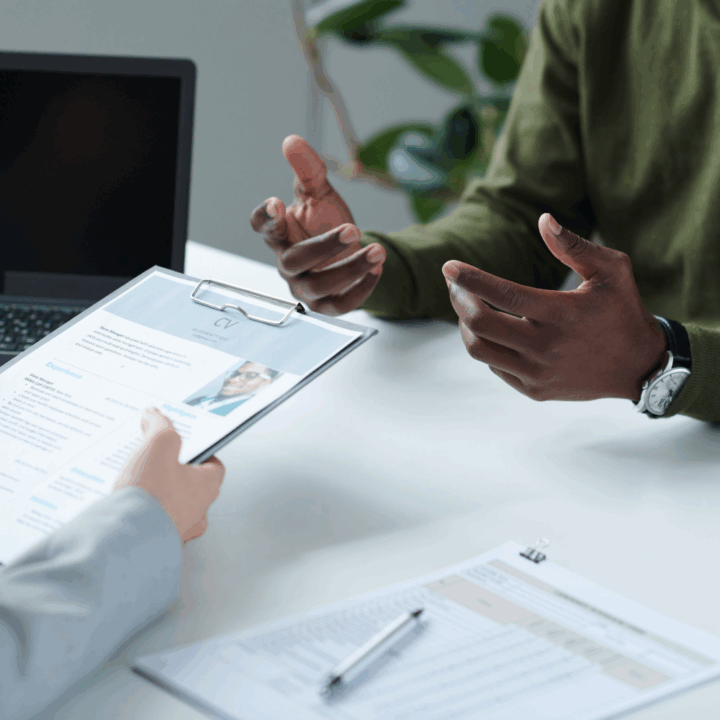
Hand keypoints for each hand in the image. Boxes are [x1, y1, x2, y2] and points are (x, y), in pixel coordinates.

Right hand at [114, 407, 224, 542]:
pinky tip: (125, 506)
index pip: (214, 465)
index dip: (199, 452)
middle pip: (192, 485)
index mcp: (208, 487)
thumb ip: (159, 425)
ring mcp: (179, 531)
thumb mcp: (158, 443)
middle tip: (156, 463)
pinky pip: (153, 525)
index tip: (185, 445)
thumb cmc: (149, 494)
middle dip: (174, 473)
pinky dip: (143, 515)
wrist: (123, 538)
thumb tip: (155, 414)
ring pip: (173, 507)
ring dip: (158, 496)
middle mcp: (198, 512)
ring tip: (137, 484)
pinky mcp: (156, 545)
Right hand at [250, 135, 385, 314]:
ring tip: (377, 251)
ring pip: (320, 285)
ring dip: (351, 268)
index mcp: (281, 234)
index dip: (265, 218)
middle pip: (295, 261)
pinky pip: (339, 305)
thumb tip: (292, 141)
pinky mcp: (326, 305)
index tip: (276, 204)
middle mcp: (288, 263)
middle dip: (324, 247)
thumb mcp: (320, 194)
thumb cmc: (324, 223)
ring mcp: (305, 287)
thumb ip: (308, 170)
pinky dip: (360, 289)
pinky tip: (377, 269)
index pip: (263, 228)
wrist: (346, 253)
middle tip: (352, 229)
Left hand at [442, 213, 666, 401]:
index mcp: (563, 314)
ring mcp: (538, 372)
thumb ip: (575, 246)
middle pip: (481, 324)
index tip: (449, 266)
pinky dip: (484, 345)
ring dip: (465, 324)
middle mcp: (546, 347)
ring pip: (480, 349)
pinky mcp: (534, 390)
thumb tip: (542, 220)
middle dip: (459, 299)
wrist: (639, 368)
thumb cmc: (623, 312)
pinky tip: (490, 329)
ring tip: (467, 305)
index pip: (504, 295)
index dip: (472, 279)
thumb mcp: (612, 271)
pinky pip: (494, 366)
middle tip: (455, 284)